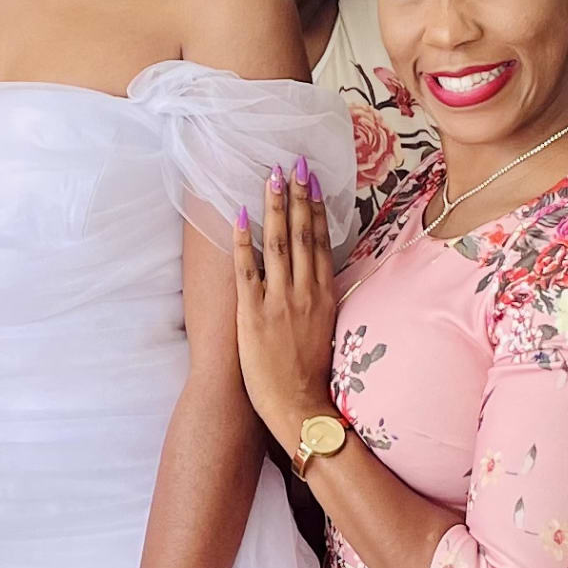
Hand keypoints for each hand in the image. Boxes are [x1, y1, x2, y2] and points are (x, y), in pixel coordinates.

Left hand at [231, 159, 339, 455]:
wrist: (299, 405)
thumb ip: (322, 299)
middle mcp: (305, 290)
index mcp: (325, 293)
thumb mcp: (327, 329)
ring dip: (274, 206)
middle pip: (301, 233)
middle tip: (294, 162)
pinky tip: (240, 215)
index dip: (315, 207)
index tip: (312, 180)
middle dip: (297, 195)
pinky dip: (243, 240)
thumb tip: (319, 275)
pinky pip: (248, 269)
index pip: (320, 240)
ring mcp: (280, 299)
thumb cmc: (312, 374)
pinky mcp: (254, 312)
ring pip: (277, 243)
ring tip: (271, 176)